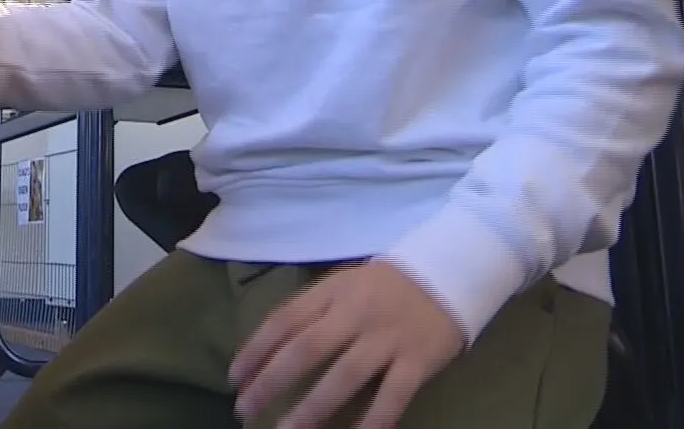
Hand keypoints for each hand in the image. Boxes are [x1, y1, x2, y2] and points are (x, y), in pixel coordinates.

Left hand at [231, 260, 464, 428]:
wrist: (449, 270)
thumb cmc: (386, 284)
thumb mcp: (343, 283)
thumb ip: (312, 309)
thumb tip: (270, 348)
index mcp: (332, 291)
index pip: (284, 320)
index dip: (255, 350)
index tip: (234, 379)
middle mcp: (356, 313)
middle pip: (305, 350)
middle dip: (271, 382)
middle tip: (246, 410)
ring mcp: (387, 338)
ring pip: (343, 377)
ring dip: (312, 408)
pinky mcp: (417, 360)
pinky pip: (392, 397)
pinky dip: (373, 421)